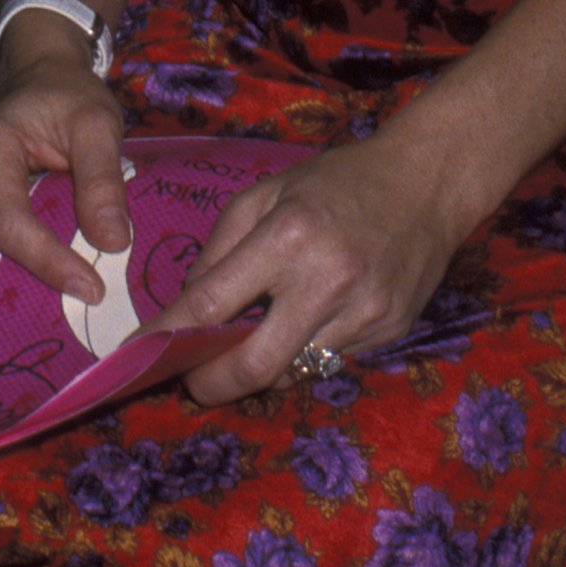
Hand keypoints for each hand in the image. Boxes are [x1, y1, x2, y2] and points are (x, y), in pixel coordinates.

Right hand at [0, 37, 130, 305]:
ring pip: (0, 250)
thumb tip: (113, 244)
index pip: (10, 224)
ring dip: (43, 264)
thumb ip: (102, 180)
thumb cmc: (70, 96)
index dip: (48, 261)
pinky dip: (37, 254)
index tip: (92, 288)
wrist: (40, 77)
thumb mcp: (98, 124)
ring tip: (91, 273)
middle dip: (49, 269)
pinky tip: (71, 258)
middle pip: (0, 243)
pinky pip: (2, 244)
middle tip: (102, 289)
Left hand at [140, 133, 460, 404]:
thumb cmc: (336, 182)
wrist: (427, 183)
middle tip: (191, 382)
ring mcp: (365, 313)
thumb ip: (221, 248)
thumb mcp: (266, 193)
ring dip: (259, 369)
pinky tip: (299, 329)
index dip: (170, 335)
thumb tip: (189, 306)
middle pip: (255, 365)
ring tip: (242, 351)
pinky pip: (329, 361)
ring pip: (293, 371)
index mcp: (289, 236)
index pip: (214, 302)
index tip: (138, 353)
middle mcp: (328, 280)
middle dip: (211, 385)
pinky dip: (301, 354)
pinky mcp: (390, 332)